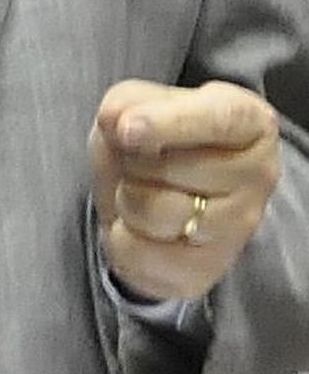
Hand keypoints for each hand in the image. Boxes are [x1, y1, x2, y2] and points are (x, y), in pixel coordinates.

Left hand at [89, 78, 279, 300]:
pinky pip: (140, 253)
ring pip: (154, 212)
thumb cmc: (155, 138)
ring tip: (140, 189)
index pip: (218, 119)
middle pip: (171, 167)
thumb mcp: (138, 103)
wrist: (156, 195)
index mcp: (248, 120)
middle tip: (138, 156)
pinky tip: (140, 225)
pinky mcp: (208, 270)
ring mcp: (238, 229)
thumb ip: (128, 103)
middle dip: (133, 159)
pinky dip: (121, 236)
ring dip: (126, 196)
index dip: (169, 123)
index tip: (125, 129)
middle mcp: (257, 174)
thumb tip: (117, 123)